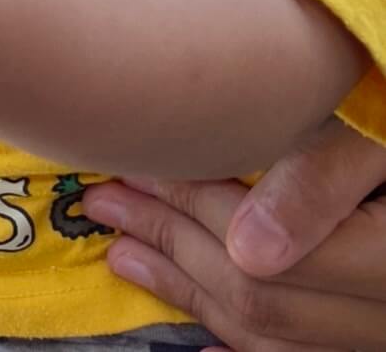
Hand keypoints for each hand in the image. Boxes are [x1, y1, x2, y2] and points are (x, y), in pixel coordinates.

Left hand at [83, 118, 385, 350]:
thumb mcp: (384, 128)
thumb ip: (327, 179)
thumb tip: (252, 251)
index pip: (265, 256)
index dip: (189, 211)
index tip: (128, 170)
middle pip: (262, 300)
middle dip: (173, 248)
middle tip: (102, 204)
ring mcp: (381, 329)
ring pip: (277, 337)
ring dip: (192, 294)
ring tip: (125, 254)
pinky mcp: (372, 331)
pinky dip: (243, 340)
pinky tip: (201, 332)